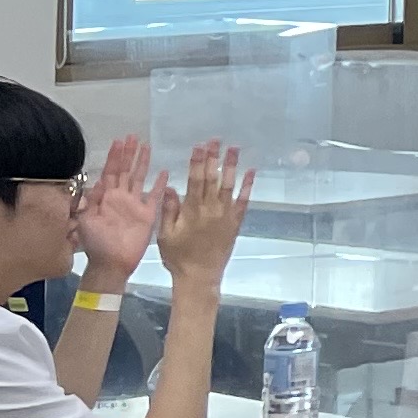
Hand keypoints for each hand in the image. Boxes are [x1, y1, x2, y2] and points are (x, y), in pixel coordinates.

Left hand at [74, 138, 160, 285]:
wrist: (110, 263)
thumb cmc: (95, 243)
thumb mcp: (86, 221)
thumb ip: (91, 201)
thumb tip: (99, 181)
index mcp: (105, 198)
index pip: (110, 172)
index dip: (114, 157)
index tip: (118, 141)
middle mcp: (120, 197)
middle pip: (125, 170)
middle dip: (128, 153)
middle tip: (133, 136)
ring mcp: (135, 204)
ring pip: (139, 178)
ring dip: (142, 162)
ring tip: (146, 146)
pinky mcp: (147, 214)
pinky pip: (155, 196)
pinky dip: (159, 184)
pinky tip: (164, 172)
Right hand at [159, 144, 250, 288]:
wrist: (200, 276)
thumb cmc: (178, 257)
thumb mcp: (165, 234)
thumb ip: (169, 209)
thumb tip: (170, 186)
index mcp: (191, 210)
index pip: (194, 180)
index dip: (197, 161)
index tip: (199, 146)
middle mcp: (211, 209)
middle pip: (213, 178)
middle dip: (213, 158)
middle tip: (216, 140)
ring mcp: (226, 215)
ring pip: (230, 185)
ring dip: (232, 166)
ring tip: (234, 148)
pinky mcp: (236, 222)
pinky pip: (244, 201)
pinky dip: (248, 186)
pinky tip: (251, 171)